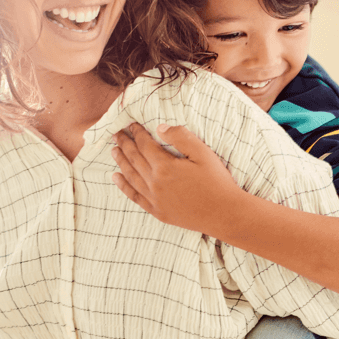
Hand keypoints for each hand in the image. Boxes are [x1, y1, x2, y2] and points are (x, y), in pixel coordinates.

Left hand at [111, 123, 240, 236]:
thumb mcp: (203, 153)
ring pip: (131, 176)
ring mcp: (155, 199)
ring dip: (121, 162)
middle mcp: (155, 183)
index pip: (145, 145)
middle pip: (134, 159)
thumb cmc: (217, 182)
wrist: (224, 214)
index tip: (131, 125)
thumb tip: (160, 128)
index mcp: (165, 167)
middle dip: (124, 144)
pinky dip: (124, 186)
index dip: (137, 133)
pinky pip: (135, 196)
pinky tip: (117, 178)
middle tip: (116, 134)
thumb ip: (181, 137)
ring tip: (114, 151)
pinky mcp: (158, 211)